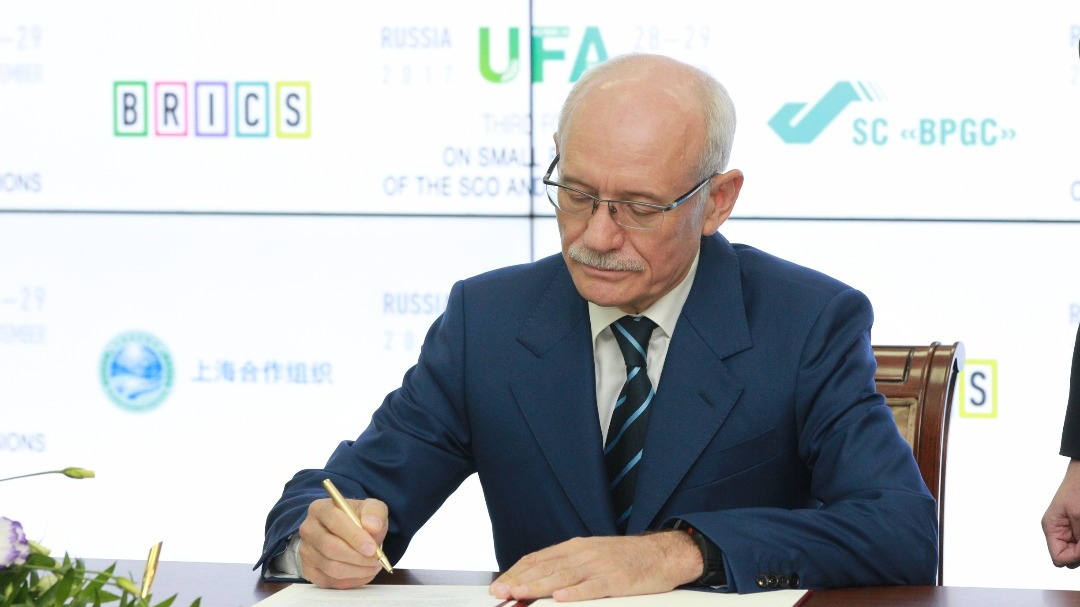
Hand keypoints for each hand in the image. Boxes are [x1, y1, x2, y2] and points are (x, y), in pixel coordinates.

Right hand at [297, 497, 389, 587]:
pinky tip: (362, 573)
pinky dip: (350, 581)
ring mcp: (305, 551)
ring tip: (373, 566)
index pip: (335, 521)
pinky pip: (329, 581)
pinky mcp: (308, 570)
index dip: (354, 537)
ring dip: (357, 571)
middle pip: (331, 548)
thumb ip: (375, 512)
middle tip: (376, 560)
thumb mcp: (372, 508)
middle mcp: (308, 529)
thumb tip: (373, 525)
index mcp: (321, 508)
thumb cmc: (359, 519)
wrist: (349, 533)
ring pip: (331, 567)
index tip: (372, 548)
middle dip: (358, 557)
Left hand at [489, 531, 702, 601]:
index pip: (538, 558)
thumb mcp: (592, 555)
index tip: (500, 585)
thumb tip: (539, 579)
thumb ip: (567, 566)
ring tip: (520, 593)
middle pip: (546, 567)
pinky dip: (576, 593)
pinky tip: (561, 598)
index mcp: (576, 547)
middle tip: (500, 592)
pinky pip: (593, 588)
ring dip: (539, 586)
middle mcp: (584, 554)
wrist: (662, 553)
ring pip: (564, 576)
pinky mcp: (617, 580)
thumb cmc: (626, 558)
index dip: (517, 572)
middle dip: (520, 580)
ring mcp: (600, 566)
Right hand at [1043, 459, 1079, 566]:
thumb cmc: (1078, 487)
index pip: (1059, 557)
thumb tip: (1078, 556)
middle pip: (1070, 555)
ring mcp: (1071, 528)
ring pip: (1078, 548)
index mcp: (1052, 527)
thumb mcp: (1079, 516)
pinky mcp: (1079, 525)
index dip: (1075, 556)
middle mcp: (1059, 530)